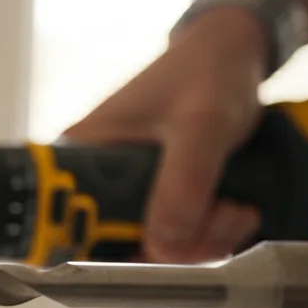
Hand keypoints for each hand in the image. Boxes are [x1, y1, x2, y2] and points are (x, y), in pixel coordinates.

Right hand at [63, 8, 270, 262]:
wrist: (233, 55)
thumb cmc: (208, 71)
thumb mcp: (202, 123)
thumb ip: (184, 182)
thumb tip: (167, 243)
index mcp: (80, 159)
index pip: (74, 227)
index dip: (116, 247)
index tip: (169, 239)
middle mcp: (96, 182)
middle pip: (118, 250)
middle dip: (178, 246)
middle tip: (220, 213)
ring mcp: (127, 195)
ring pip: (153, 251)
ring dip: (204, 242)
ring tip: (233, 206)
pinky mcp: (156, 202)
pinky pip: (175, 242)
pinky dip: (210, 238)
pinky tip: (231, 209)